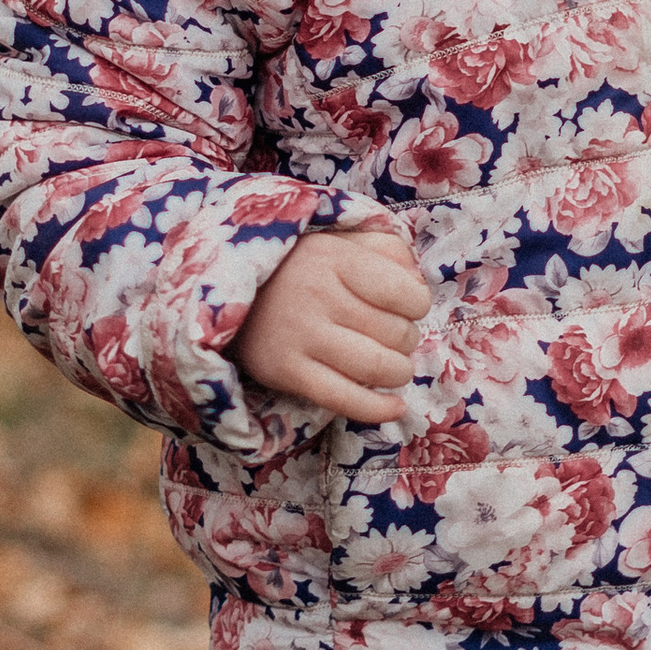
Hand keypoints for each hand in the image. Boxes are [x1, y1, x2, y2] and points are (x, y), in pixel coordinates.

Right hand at [234, 220, 430, 421]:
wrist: (232, 290)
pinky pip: (345, 399)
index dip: (418, 305)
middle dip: (407, 339)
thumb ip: (388, 249)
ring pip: (378, 368)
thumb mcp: (341, 239)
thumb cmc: (302, 267)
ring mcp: (300, 336)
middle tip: (391, 335)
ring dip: (398, 372)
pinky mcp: (286, 371)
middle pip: (396, 333)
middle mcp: (317, 295)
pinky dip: (378, 410)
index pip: (405, 293)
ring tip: (392, 365)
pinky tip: (395, 407)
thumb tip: (417, 282)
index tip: (407, 306)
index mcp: (335, 257)